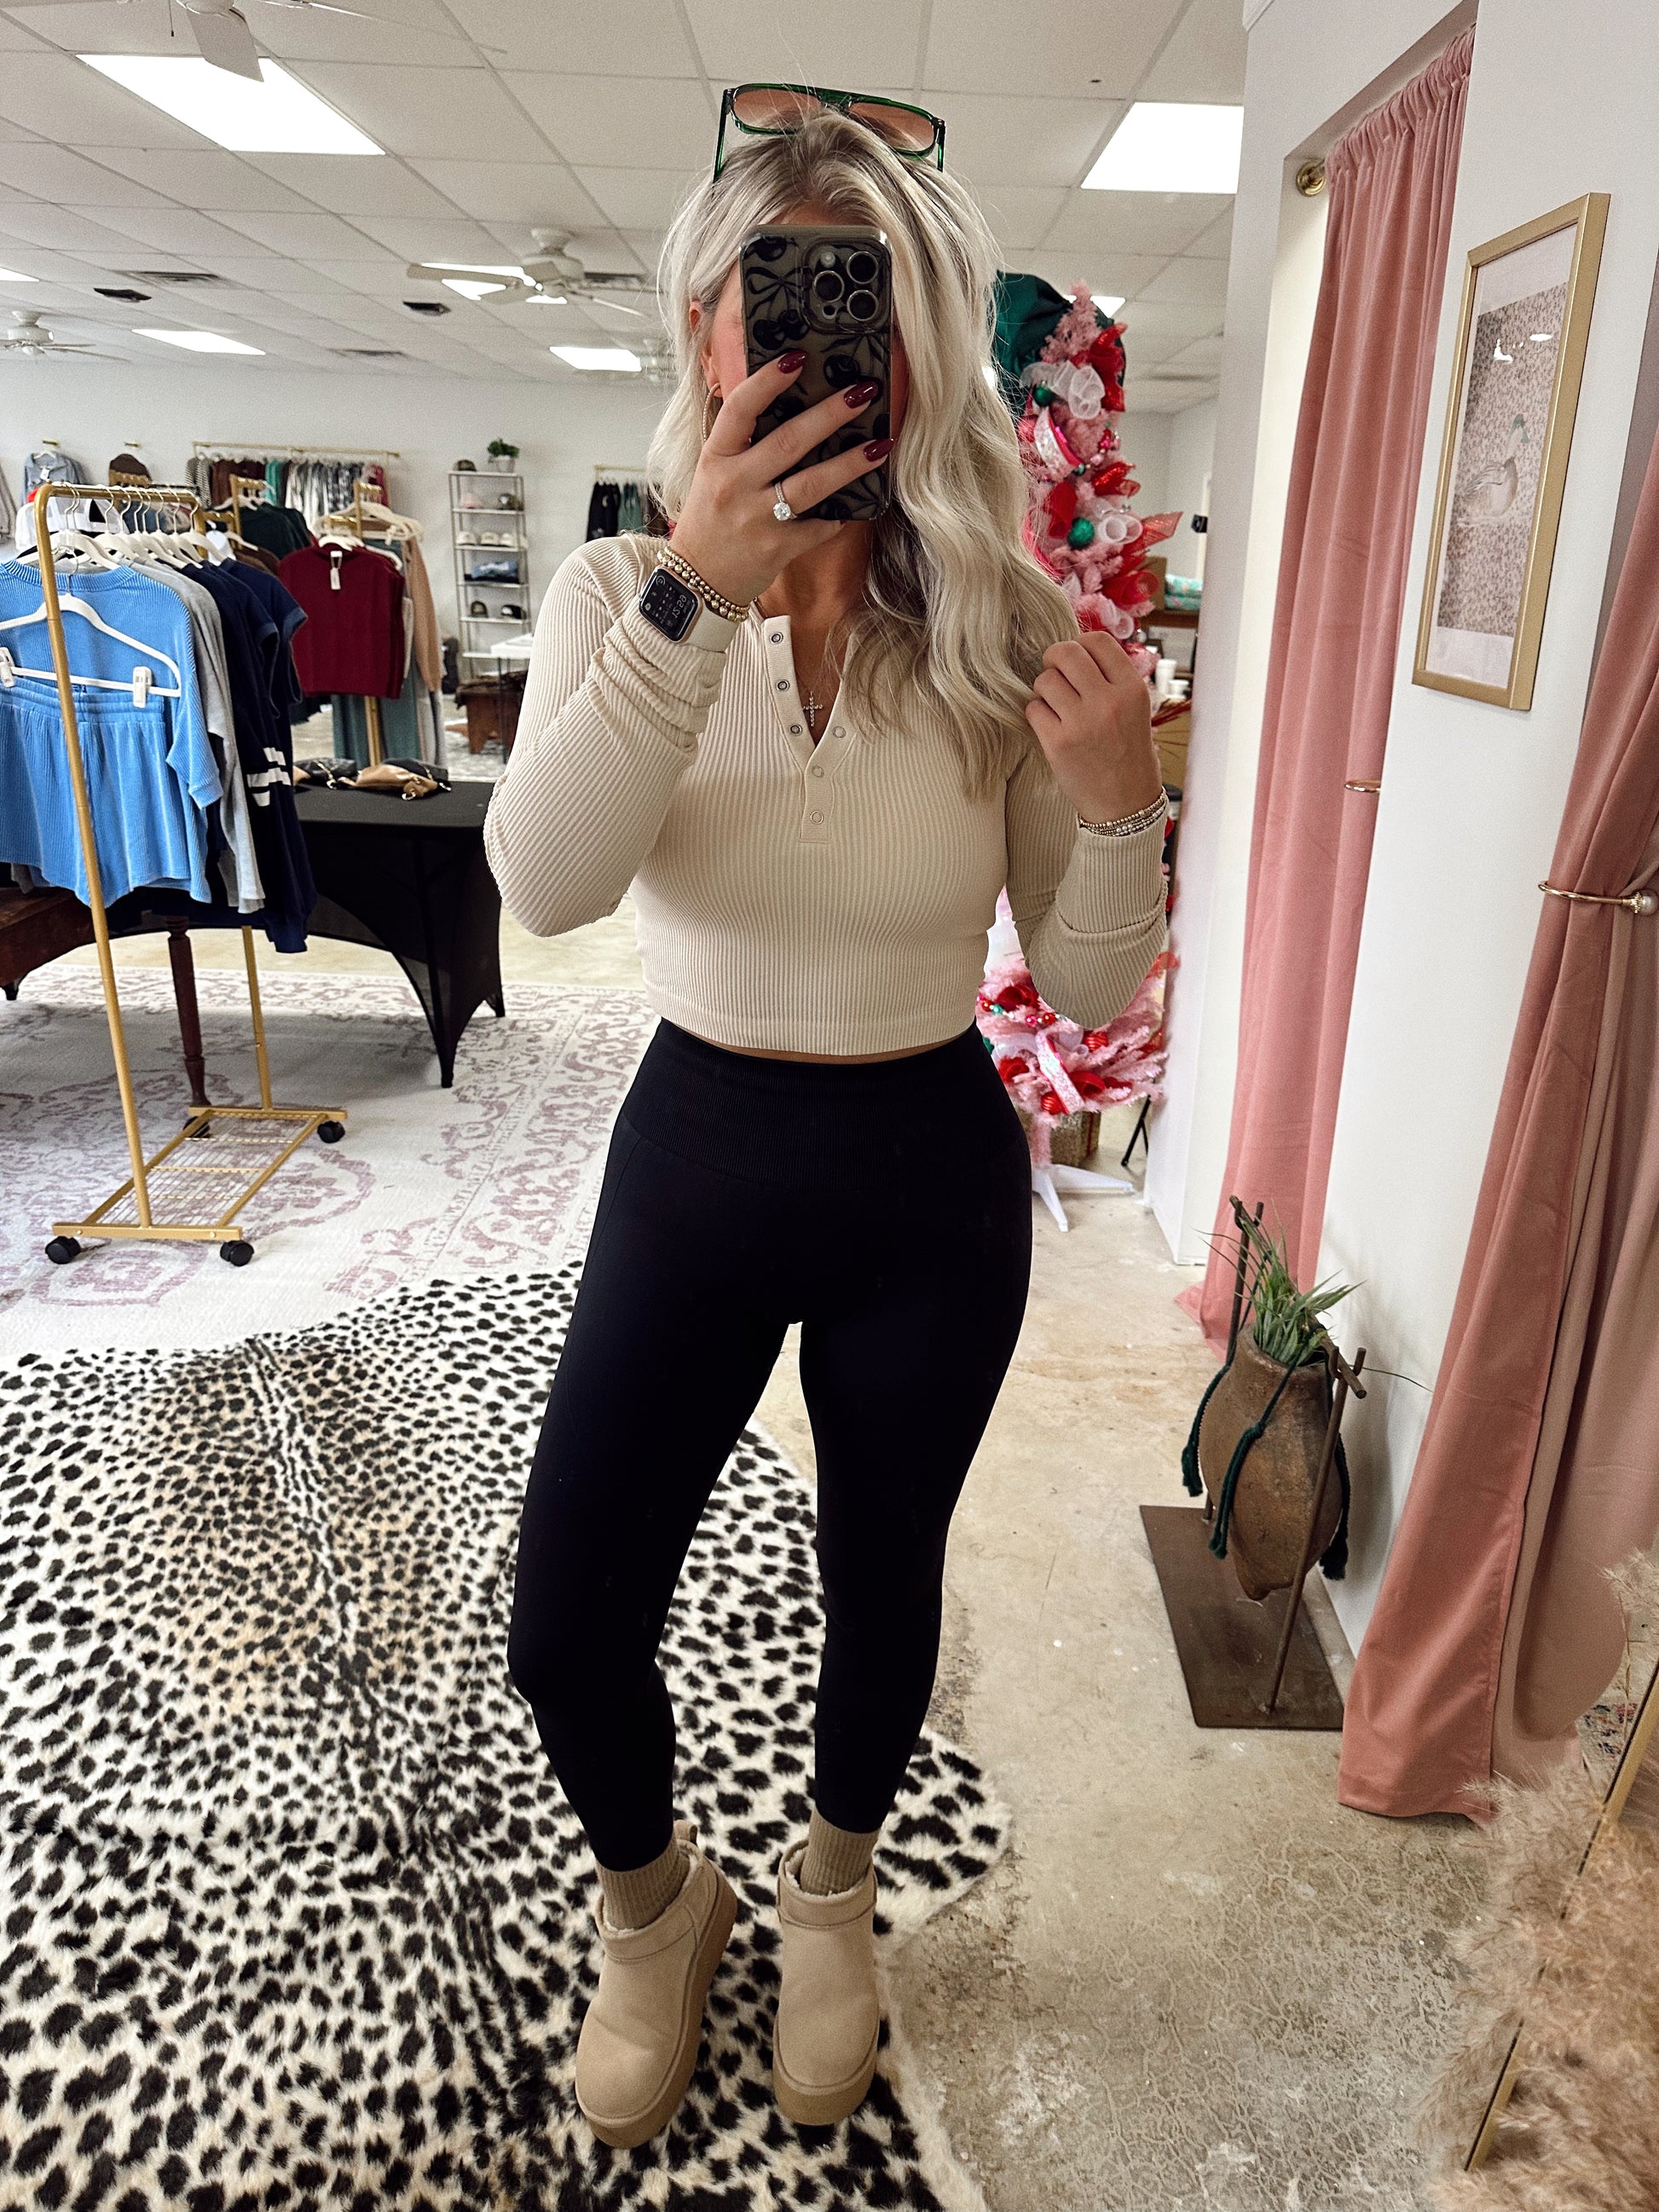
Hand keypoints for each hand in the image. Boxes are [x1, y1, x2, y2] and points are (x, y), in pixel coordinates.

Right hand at [669, 353, 893, 605]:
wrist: (697, 582)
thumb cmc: (710, 521)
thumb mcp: (712, 473)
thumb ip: (740, 441)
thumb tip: (782, 401)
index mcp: (716, 458)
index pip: (740, 409)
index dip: (768, 381)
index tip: (797, 357)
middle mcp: (735, 485)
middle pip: (789, 441)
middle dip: (831, 413)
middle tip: (863, 392)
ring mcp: (756, 519)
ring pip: (812, 484)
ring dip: (851, 463)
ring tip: (881, 444)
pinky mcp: (777, 549)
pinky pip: (819, 526)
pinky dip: (839, 515)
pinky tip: (858, 501)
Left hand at [1024, 632, 1162, 824]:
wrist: (1125, 805)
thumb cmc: (1128, 755)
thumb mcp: (1137, 710)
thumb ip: (1112, 680)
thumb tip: (1078, 650)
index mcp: (1132, 689)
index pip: (1097, 641)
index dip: (1080, 644)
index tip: (1076, 659)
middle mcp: (1108, 701)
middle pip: (1065, 652)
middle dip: (1054, 659)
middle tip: (1055, 673)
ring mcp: (1082, 722)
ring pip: (1045, 680)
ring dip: (1044, 690)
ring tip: (1056, 707)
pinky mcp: (1058, 743)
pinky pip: (1033, 709)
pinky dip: (1037, 714)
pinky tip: (1050, 726)